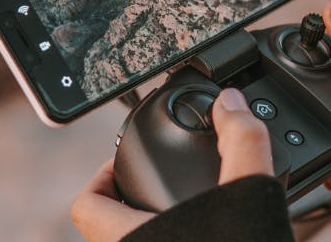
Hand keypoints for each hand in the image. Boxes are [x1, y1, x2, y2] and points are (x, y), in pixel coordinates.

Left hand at [70, 88, 272, 240]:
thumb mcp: (245, 197)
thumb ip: (242, 142)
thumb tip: (232, 102)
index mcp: (132, 241)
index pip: (85, 205)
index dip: (100, 176)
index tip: (126, 160)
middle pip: (106, 228)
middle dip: (133, 200)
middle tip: (165, 180)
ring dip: (154, 226)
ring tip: (191, 206)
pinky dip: (175, 240)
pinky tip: (210, 234)